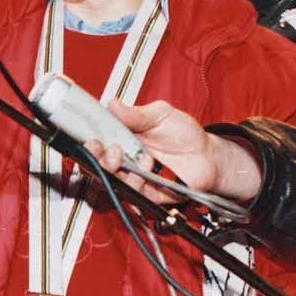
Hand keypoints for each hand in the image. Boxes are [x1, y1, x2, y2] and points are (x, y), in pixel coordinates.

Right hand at [99, 99, 261, 200]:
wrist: (208, 156)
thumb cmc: (185, 135)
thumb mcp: (161, 115)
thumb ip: (135, 113)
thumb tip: (112, 104)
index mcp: (123, 137)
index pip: (96, 139)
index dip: (86, 139)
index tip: (87, 135)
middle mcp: (125, 157)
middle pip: (96, 162)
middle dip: (93, 156)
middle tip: (100, 147)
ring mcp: (133, 175)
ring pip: (110, 179)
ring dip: (111, 168)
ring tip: (122, 153)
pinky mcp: (146, 192)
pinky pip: (131, 191)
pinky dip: (134, 179)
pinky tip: (146, 164)